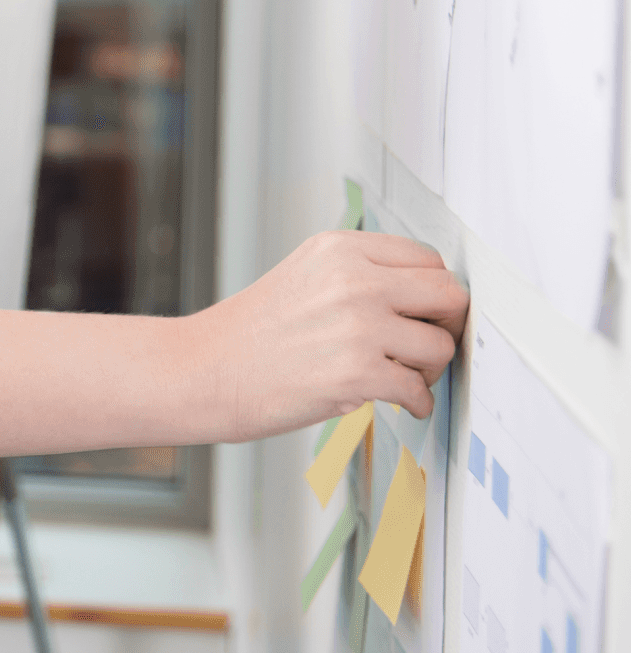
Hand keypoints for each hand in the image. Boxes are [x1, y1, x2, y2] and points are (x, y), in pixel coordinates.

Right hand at [192, 231, 465, 441]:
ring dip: (429, 370)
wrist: (203, 371)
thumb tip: (426, 299)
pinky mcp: (356, 374)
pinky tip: (397, 403)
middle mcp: (353, 280)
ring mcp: (357, 326)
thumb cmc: (250, 334)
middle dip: (446, 325)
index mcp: (340, 249)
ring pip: (440, 347)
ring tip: (404, 377)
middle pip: (449, 296)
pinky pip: (418, 390)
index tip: (429, 314)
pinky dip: (416, 403)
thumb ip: (361, 275)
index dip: (434, 292)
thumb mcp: (304, 275)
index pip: (427, 260)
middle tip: (429, 345)